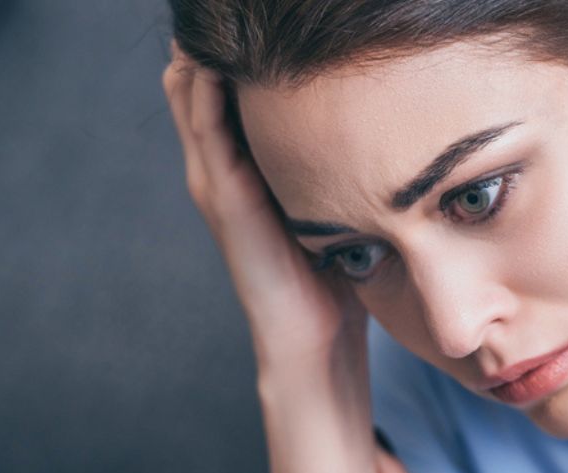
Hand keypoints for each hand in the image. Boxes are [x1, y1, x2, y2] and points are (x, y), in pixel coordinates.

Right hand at [161, 39, 366, 364]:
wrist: (316, 342)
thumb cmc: (334, 273)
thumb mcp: (331, 199)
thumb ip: (332, 159)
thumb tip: (377, 114)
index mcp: (243, 165)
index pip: (219, 86)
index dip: (229, 47)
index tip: (248, 13)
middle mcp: (219, 168)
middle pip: (194, 79)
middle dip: (212, 39)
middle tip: (228, 2)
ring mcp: (215, 183)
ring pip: (190, 95)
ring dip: (201, 50)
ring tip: (215, 11)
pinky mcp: (225, 200)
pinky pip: (207, 129)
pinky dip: (208, 86)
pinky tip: (217, 54)